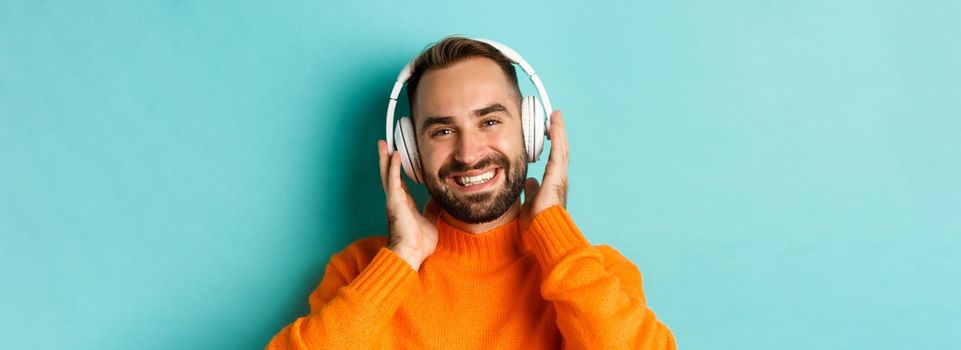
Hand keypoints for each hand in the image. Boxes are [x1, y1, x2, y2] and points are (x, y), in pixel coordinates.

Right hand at [378, 140, 439, 270]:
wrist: (412, 254)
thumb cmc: (419, 243)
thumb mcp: (430, 220)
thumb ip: (432, 209)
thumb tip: (439, 201)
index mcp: (404, 204)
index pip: (399, 182)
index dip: (397, 169)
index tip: (396, 156)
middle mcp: (396, 200)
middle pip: (389, 174)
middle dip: (386, 158)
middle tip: (384, 143)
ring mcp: (394, 200)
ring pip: (387, 174)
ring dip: (385, 158)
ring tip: (383, 143)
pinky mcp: (394, 201)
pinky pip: (393, 180)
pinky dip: (393, 167)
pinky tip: (394, 155)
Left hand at [520, 110, 568, 230]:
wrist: (544, 232)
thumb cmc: (538, 223)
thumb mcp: (530, 202)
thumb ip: (531, 191)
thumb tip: (529, 182)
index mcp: (553, 184)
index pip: (554, 159)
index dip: (553, 145)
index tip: (548, 132)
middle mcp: (559, 178)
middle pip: (560, 150)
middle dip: (557, 134)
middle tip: (554, 118)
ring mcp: (560, 176)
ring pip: (561, 148)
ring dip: (558, 131)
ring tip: (556, 116)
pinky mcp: (558, 175)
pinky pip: (558, 150)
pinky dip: (557, 135)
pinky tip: (554, 123)